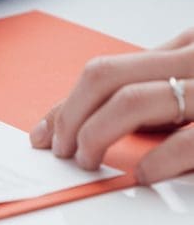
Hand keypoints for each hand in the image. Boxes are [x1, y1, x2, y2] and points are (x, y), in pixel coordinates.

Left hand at [30, 29, 193, 184]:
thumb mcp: (189, 86)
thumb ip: (145, 90)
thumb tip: (77, 116)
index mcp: (183, 49)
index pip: (104, 71)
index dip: (66, 104)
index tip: (45, 132)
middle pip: (104, 77)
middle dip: (70, 117)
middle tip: (61, 149)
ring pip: (131, 100)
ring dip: (96, 135)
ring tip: (88, 161)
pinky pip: (184, 142)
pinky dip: (155, 162)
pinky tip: (143, 174)